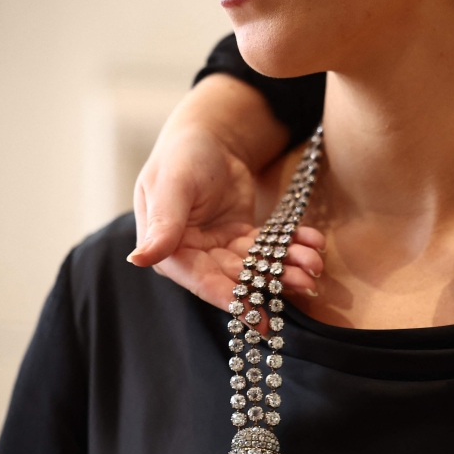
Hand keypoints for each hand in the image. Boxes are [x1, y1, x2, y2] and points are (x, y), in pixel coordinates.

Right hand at [129, 74, 324, 310]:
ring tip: (315, 264)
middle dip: (272, 282)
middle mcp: (195, 256)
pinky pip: (270, 249)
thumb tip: (139, 259)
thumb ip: (163, 223)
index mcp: (171, 251)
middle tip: (307, 283)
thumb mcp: (173, 185)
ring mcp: (220, 249)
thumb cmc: (182, 156)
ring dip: (288, 267)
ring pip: (258, 266)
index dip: (232, 300)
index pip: (203, 282)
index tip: (261, 317)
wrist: (208, 136)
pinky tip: (315, 242)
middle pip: (237, 278)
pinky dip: (293, 246)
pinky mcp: (243, 238)